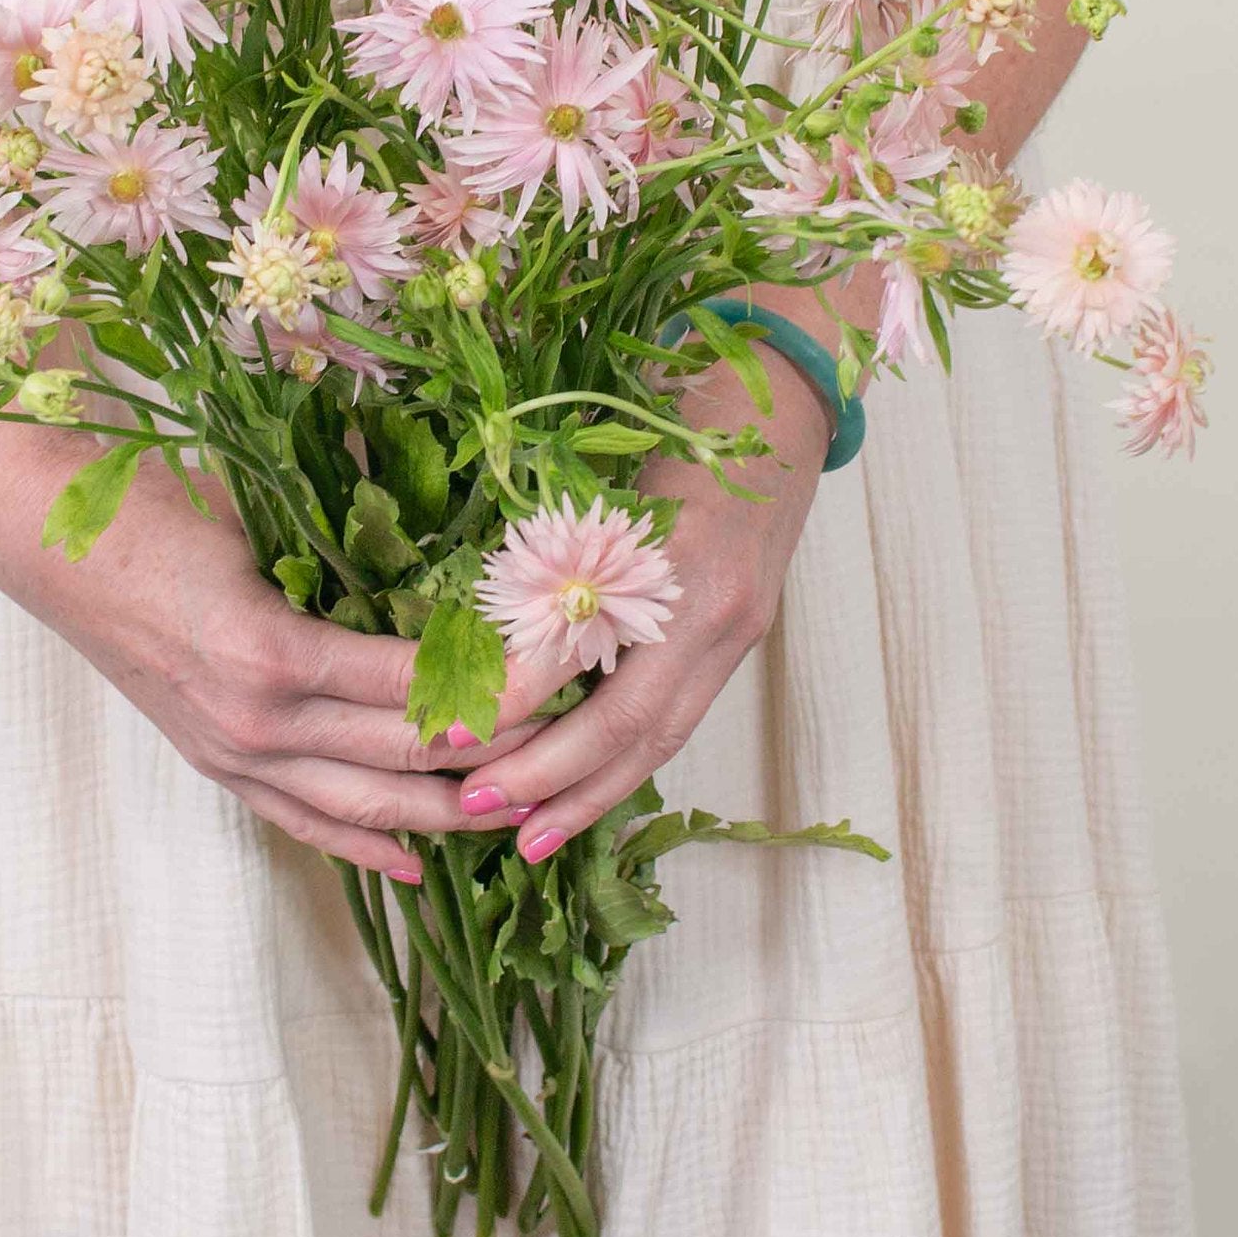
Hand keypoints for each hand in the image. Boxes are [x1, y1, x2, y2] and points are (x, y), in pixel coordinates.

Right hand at [0, 414, 538, 881]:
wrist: (53, 545)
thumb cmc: (160, 507)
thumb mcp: (264, 509)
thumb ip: (353, 531)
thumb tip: (451, 521)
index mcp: (276, 653)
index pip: (419, 690)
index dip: (500, 687)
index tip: (566, 671)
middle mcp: (259, 722)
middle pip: (407, 758)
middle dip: (500, 751)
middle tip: (576, 736)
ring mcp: (235, 753)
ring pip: (363, 808)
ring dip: (447, 813)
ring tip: (522, 810)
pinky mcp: (218, 763)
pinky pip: (302, 822)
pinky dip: (361, 848)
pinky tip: (416, 863)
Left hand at [451, 350, 830, 860]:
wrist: (787, 402)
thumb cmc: (685, 419)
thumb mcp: (612, 469)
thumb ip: (559, 548)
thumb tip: (477, 627)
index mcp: (671, 559)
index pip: (585, 655)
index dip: (516, 703)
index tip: (450, 736)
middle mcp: (711, 611)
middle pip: (631, 724)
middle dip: (550, 777)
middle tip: (472, 807)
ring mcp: (736, 632)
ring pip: (661, 739)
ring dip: (589, 793)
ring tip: (525, 834)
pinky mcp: (741, 642)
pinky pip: (677, 720)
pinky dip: (625, 764)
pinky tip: (579, 792)